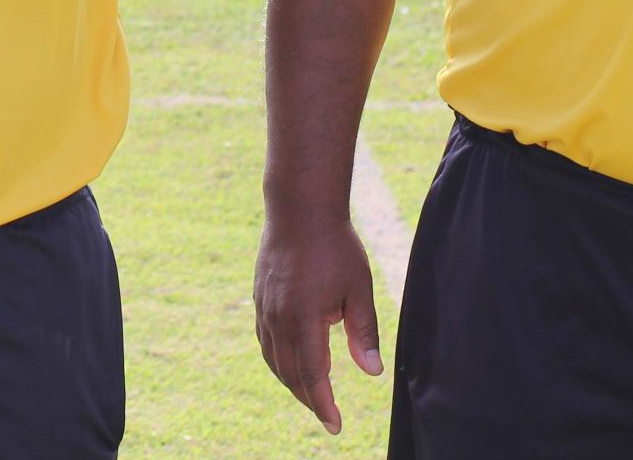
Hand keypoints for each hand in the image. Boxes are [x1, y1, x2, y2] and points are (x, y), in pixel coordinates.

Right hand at [253, 212, 383, 435]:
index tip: (335, 425)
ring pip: (274, 359)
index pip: (313, 375)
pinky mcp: (259, 298)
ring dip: (292, 381)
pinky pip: (265, 340)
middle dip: (309, 398)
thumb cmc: (335, 246)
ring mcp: (265, 308)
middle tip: (328, 414)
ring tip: (311, 393)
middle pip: (290, 373)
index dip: (324, 404)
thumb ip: (364, 331)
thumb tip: (372, 372)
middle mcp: (278, 318)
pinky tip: (291, 361)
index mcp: (304, 318)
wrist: (299, 208)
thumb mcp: (359, 288)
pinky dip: (278, 359)